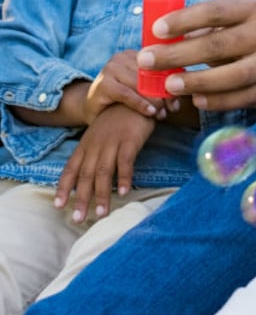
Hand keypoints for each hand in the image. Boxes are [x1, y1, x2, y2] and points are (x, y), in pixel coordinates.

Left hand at [55, 104, 155, 222]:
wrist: (138, 95)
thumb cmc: (120, 118)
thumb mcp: (100, 133)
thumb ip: (94, 152)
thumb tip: (88, 177)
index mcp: (87, 144)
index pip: (71, 168)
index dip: (64, 187)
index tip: (59, 206)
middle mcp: (96, 145)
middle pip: (85, 175)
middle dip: (81, 198)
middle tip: (78, 219)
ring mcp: (113, 142)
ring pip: (103, 172)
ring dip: (102, 194)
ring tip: (102, 213)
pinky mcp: (130, 139)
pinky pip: (125, 161)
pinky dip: (124, 177)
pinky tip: (125, 192)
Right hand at [84, 49, 171, 123]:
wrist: (92, 108)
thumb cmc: (123, 99)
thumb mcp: (142, 88)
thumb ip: (160, 85)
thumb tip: (186, 90)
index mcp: (135, 53)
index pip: (159, 64)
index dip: (171, 81)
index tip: (179, 99)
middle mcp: (122, 56)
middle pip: (151, 73)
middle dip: (164, 92)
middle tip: (172, 109)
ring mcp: (111, 68)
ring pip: (141, 84)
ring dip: (154, 100)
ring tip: (162, 114)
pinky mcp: (103, 83)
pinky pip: (127, 93)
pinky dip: (140, 104)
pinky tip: (150, 112)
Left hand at [138, 0, 255, 111]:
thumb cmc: (247, 31)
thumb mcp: (233, 18)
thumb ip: (203, 27)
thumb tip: (161, 40)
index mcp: (254, 7)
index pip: (216, 11)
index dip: (185, 20)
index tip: (156, 29)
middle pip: (220, 45)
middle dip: (180, 54)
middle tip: (147, 60)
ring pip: (235, 75)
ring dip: (198, 81)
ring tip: (170, 84)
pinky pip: (245, 97)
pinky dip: (219, 101)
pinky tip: (197, 100)